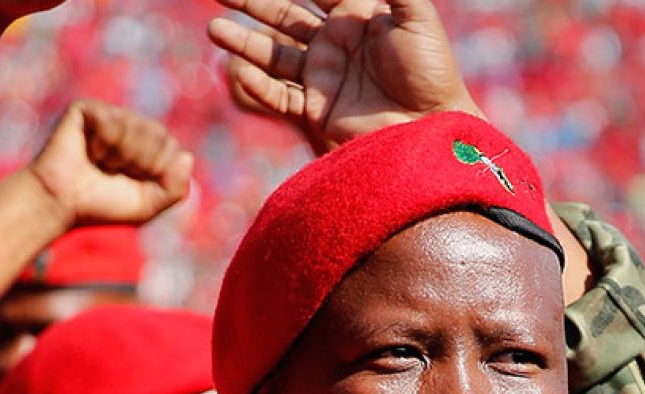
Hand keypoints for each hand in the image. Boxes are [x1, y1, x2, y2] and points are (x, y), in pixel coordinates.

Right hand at [27, 100, 194, 225]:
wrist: (60, 203)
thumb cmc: (101, 205)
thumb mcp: (147, 206)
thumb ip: (175, 189)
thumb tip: (187, 156)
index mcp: (150, 149)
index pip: (173, 150)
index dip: (154, 172)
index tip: (132, 183)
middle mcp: (132, 128)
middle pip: (158, 135)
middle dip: (138, 162)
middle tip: (112, 173)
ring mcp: (110, 116)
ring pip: (136, 126)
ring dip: (118, 155)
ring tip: (99, 163)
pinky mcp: (87, 110)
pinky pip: (111, 120)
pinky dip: (102, 143)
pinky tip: (88, 150)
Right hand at [208, 0, 482, 152]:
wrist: (430, 129)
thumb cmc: (431, 70)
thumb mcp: (415, 16)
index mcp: (357, 15)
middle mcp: (335, 43)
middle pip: (284, 16)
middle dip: (252, 3)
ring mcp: (323, 76)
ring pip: (273, 54)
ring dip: (243, 42)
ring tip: (213, 29)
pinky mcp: (317, 109)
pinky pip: (278, 94)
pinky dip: (256, 84)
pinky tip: (235, 71)